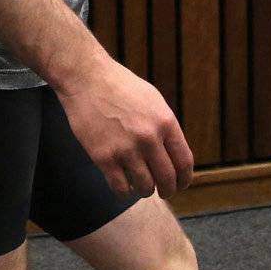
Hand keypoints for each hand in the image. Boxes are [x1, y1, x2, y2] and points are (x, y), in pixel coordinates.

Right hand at [54, 57, 193, 197]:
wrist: (85, 78)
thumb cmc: (119, 87)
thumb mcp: (153, 101)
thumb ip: (165, 127)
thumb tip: (174, 155)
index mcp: (165, 122)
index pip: (184, 162)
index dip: (184, 179)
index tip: (180, 184)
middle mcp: (148, 138)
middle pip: (166, 179)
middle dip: (167, 190)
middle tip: (163, 191)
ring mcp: (125, 149)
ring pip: (144, 187)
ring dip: (144, 190)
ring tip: (140, 185)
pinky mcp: (103, 157)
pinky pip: (120, 187)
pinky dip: (124, 190)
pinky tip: (122, 183)